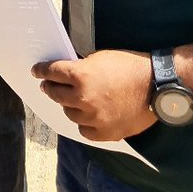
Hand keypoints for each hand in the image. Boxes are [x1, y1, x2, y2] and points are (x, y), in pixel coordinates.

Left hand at [32, 50, 155, 140]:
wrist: (156, 86)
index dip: (42, 71)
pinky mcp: (106, 133)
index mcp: (81, 76)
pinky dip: (83, 123)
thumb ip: (80, 68)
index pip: (52, 73)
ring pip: (69, 114)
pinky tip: (86, 116)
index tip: (36, 71)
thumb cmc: (129, 66)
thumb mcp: (100, 58)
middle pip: (56, 95)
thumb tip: (66, 74)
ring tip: (73, 100)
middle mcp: (83, 99)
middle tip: (48, 86)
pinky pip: (84, 131)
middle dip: (50, 88)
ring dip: (68, 106)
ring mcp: (94, 118)